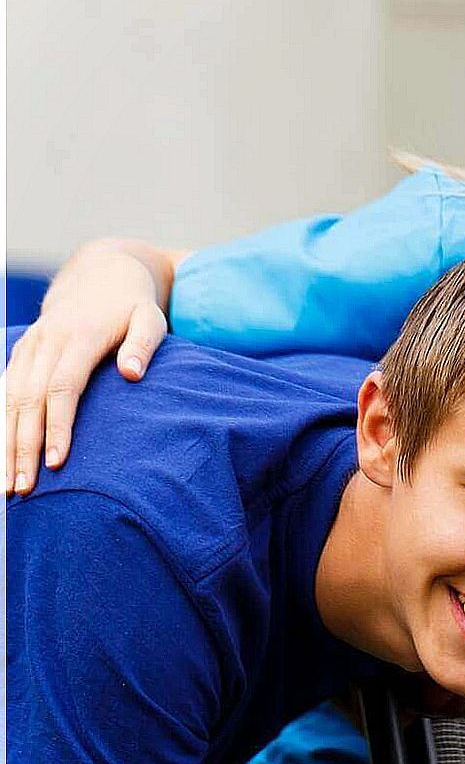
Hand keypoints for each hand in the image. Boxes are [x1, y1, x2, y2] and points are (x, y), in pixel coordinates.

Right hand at [5, 241, 173, 494]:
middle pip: (27, 400)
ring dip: (4, 442)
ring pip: (8, 399)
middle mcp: (46, 341)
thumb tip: (132, 373)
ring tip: (7, 485)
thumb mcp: (150, 317)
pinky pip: (2, 391)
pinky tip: (0, 455)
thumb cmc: (132, 306)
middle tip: (21, 488)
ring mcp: (29, 346)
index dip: (57, 426)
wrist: (102, 274)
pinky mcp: (20, 352)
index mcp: (77, 337)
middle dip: (22, 446)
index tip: (58, 462)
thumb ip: (143, 343)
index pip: (62, 388)